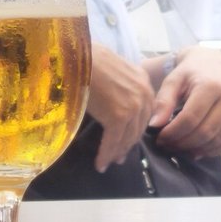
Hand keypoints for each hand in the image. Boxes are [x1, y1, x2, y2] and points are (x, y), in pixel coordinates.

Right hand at [86, 44, 155, 171]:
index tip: (126, 138)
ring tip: (108, 163)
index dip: (134, 127)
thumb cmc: (84, 58)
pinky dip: (106, 154)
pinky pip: (113, 141)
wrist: (76, 57)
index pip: (143, 111)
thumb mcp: (109, 66)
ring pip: (127, 137)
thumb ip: (115, 81)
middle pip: (138, 126)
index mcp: (143, 79)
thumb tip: (106, 92)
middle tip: (118, 157)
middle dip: (127, 144)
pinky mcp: (118, 117)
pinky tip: (100, 164)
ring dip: (116, 152)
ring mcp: (133, 106)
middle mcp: (144, 93)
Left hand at [151, 47, 220, 157]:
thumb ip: (163, 102)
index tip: (159, 138)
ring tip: (177, 148)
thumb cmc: (189, 73)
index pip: (190, 118)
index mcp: (210, 87)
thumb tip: (154, 125)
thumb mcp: (172, 81)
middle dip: (182, 143)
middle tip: (166, 145)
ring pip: (217, 139)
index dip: (173, 133)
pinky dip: (210, 150)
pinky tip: (194, 150)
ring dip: (195, 149)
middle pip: (205, 131)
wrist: (213, 64)